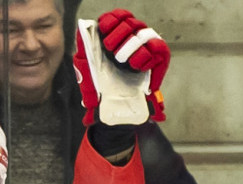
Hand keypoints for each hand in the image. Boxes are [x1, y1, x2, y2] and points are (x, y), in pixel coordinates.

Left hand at [74, 9, 168, 125]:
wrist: (117, 108)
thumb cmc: (101, 86)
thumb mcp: (88, 69)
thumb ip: (84, 50)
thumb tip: (82, 31)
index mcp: (115, 37)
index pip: (117, 16)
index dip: (111, 20)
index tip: (104, 29)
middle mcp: (132, 37)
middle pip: (130, 22)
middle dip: (118, 35)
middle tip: (111, 50)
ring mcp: (147, 45)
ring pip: (143, 34)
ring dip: (131, 46)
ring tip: (123, 61)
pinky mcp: (160, 56)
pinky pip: (157, 47)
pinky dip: (145, 57)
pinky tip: (137, 67)